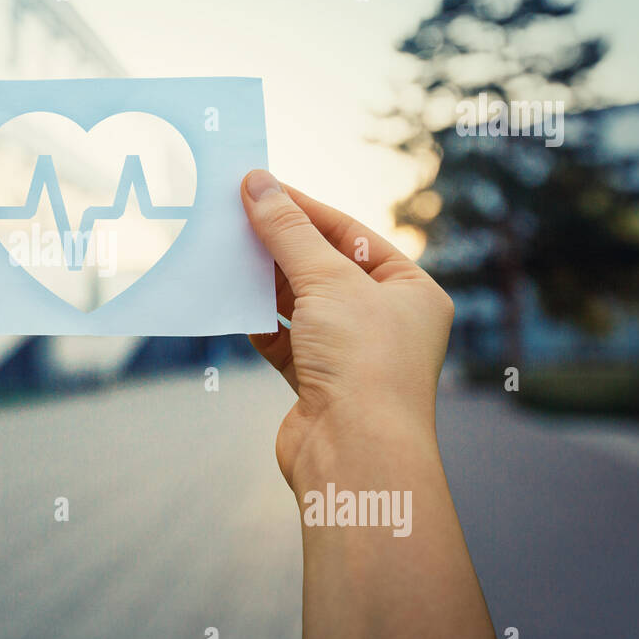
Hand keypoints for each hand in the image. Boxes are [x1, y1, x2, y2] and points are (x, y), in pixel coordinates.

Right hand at [240, 170, 454, 486]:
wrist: (354, 454)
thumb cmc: (363, 362)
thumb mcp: (326, 281)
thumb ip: (288, 231)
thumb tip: (258, 183)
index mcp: (411, 292)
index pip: (352, 236)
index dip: (304, 209)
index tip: (260, 187)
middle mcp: (387, 323)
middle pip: (324, 268)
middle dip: (280, 246)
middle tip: (234, 217)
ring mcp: (351, 356)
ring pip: (301, 305)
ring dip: (265, 283)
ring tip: (226, 254)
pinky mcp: (317, 384)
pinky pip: (284, 341)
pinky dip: (259, 322)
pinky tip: (232, 302)